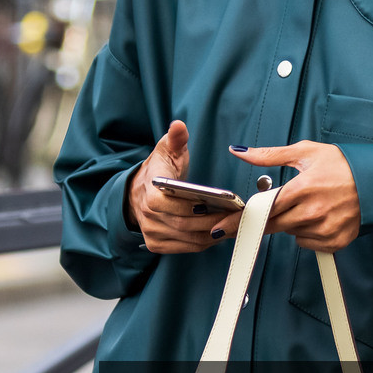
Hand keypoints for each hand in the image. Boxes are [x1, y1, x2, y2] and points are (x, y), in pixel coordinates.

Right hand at [126, 120, 223, 253]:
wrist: (136, 192)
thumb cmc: (157, 170)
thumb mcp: (165, 150)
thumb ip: (175, 138)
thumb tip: (179, 126)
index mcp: (149, 193)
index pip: (172, 205)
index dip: (194, 208)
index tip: (217, 204)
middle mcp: (148, 216)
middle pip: (186, 225)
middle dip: (213, 221)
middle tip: (236, 215)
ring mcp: (152, 233)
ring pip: (189, 239)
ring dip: (214, 234)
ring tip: (233, 224)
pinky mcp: (157, 244)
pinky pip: (187, 247)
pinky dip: (205, 242)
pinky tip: (219, 232)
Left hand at [229, 141, 360, 251]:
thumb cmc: (344, 165)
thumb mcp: (306, 152)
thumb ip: (270, 155)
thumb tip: (241, 152)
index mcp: (302, 189)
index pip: (263, 210)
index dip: (243, 218)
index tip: (226, 226)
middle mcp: (312, 212)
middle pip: (273, 225)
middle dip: (271, 216)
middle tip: (286, 202)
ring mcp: (324, 229)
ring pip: (291, 233)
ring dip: (293, 222)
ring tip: (312, 204)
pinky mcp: (335, 242)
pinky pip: (307, 243)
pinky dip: (308, 233)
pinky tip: (321, 217)